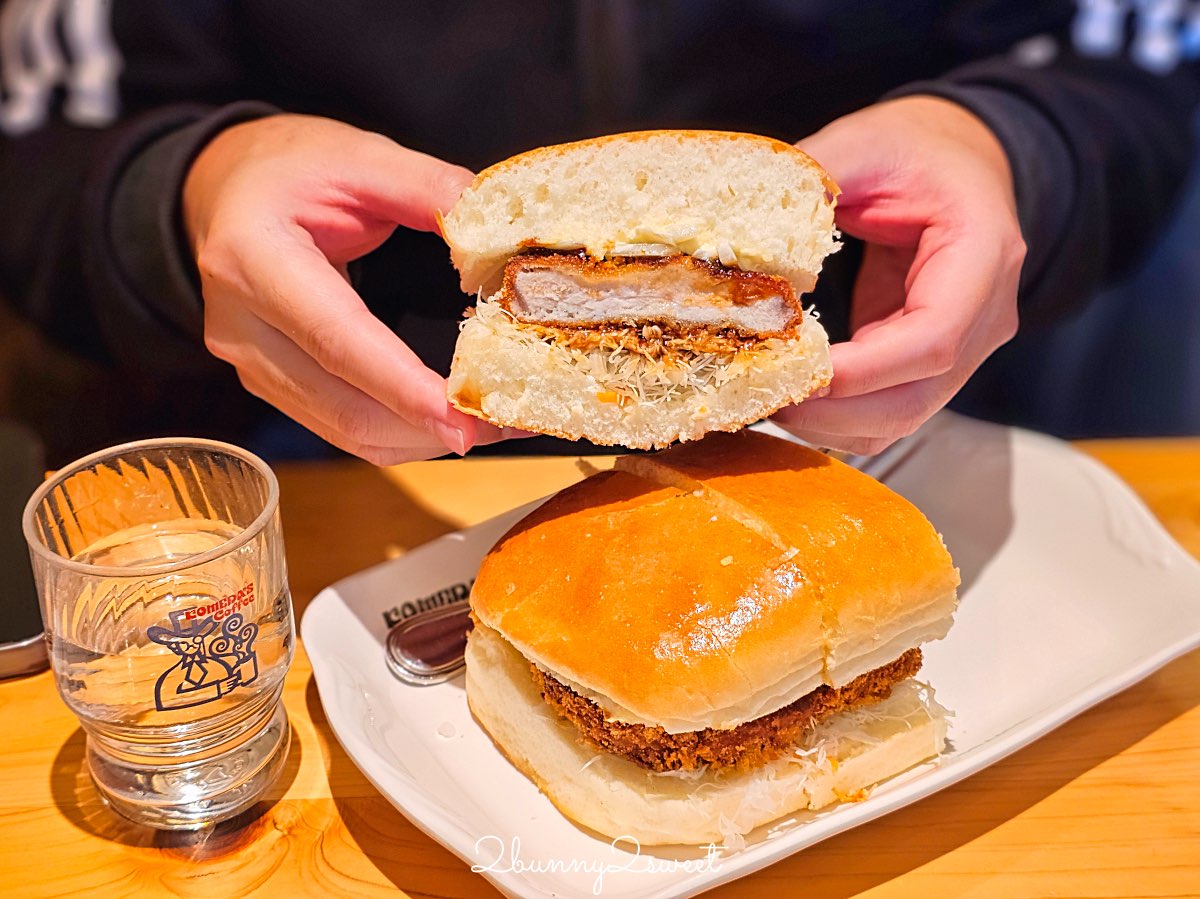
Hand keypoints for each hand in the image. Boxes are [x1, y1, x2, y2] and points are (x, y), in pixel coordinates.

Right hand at [183, 114, 513, 463]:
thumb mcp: (361, 155)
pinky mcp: (268, 383)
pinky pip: (338, 428)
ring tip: (493, 426)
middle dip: (428, 427)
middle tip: (506, 425)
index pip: (338, 339)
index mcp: (254, 258)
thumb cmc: (292, 167)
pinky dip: (399, 434)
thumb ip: (429, 188)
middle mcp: (240, 324)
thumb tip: (495, 239)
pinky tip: (447, 422)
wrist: (226, 186)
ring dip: (421, 439)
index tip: (465, 419)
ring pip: (343, 430)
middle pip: (342, 405)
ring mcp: (249, 363)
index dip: (403, 388)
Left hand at [774, 96, 1024, 454]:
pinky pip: (885, 409)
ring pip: (899, 419)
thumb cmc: (918, 149)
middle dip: (832, 411)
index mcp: (983, 253)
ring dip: (829, 423)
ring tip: (765, 395)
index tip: (795, 372)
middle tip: (761, 393)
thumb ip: (813, 179)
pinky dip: (836, 416)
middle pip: (914, 398)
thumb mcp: (865, 143)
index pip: (933, 339)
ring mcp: (963, 347)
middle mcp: (985, 315)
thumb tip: (737, 222)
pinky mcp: (928, 364)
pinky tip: (790, 392)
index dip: (863, 371)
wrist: (957, 160)